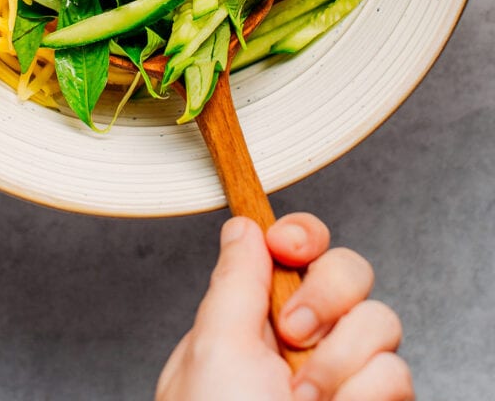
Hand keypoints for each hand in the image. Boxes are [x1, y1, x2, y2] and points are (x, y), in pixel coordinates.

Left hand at [156, 214, 412, 400]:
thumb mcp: (211, 350)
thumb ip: (233, 281)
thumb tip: (243, 227)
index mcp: (252, 320)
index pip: (295, 248)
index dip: (302, 236)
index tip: (289, 247)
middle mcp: (301, 344)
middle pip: (349, 271)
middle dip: (328, 294)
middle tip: (293, 336)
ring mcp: (343, 380)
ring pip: (381, 321)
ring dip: (340, 362)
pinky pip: (398, 372)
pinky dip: (364, 396)